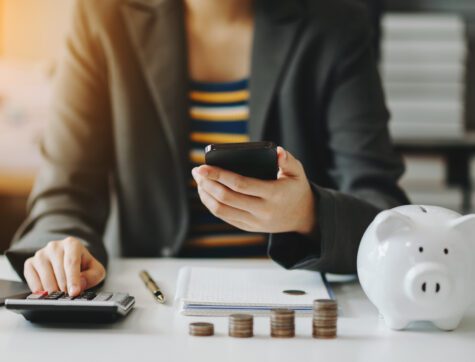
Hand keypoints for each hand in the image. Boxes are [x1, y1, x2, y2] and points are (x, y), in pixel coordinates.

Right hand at [23, 237, 105, 296]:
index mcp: (72, 244)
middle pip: (59, 271)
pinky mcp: (30, 263)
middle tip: (69, 297)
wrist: (68, 261)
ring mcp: (40, 254)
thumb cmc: (83, 266)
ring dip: (54, 290)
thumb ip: (92, 276)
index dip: (73, 279)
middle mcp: (54, 246)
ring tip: (61, 295)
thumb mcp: (95, 270)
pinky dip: (41, 291)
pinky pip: (33, 281)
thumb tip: (80, 284)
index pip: (72, 262)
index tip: (74, 293)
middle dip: (65, 288)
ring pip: (46, 277)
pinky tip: (48, 293)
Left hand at [191, 146, 315, 234]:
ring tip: (199, 181)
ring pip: (221, 210)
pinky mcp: (248, 227)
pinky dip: (212, 205)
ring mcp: (254, 222)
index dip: (219, 175)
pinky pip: (225, 217)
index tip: (203, 167)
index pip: (240, 184)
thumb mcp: (298, 172)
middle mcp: (262, 211)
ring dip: (206, 195)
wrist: (303, 216)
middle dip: (208, 183)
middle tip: (197, 171)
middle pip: (226, 198)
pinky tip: (206, 192)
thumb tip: (277, 151)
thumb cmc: (296, 189)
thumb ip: (287, 160)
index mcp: (273, 194)